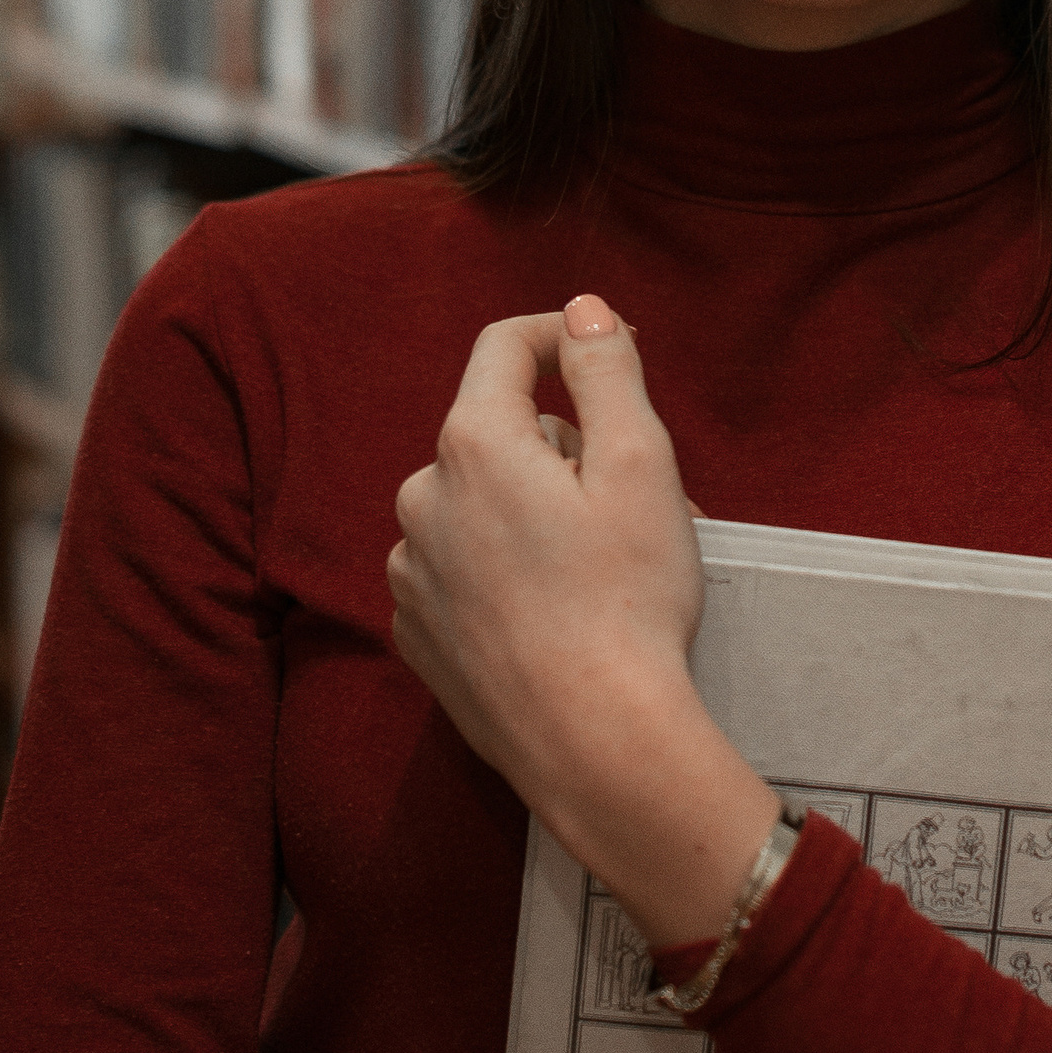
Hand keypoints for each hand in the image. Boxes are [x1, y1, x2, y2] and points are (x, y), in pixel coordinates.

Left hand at [389, 296, 778, 944]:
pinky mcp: (415, 632)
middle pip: (495, 431)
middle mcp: (420, 497)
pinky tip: (552, 613)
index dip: (563, 336)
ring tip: (594, 568)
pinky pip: (458, 570)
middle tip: (627, 500)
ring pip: (476, 505)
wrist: (594, 741)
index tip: (611, 350)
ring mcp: (409, 570)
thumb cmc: (627, 599)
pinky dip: (501, 572)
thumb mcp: (641, 465)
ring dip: (527, 512)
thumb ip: (606, 370)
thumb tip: (582, 311)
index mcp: (473, 444)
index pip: (505, 347)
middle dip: (558, 446)